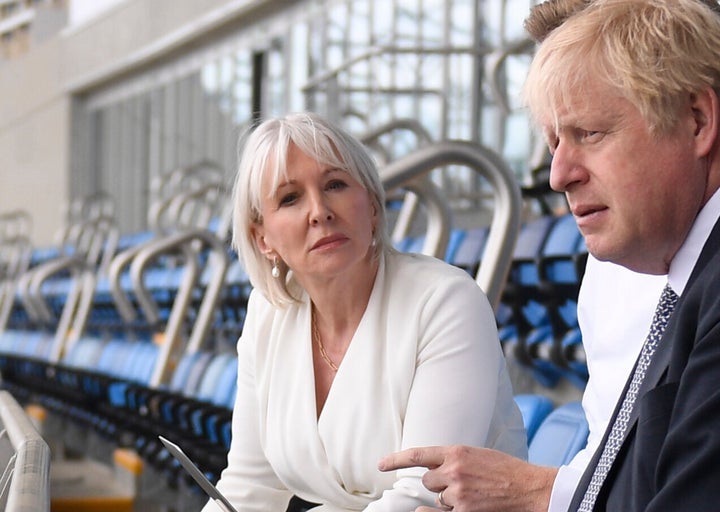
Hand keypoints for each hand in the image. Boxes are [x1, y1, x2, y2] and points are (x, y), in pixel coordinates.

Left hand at [378, 445, 557, 511]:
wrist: (529, 488)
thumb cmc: (505, 470)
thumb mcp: (477, 454)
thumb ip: (454, 458)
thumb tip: (432, 466)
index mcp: (456, 451)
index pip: (418, 454)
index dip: (396, 459)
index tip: (381, 465)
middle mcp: (453, 471)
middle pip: (428, 480)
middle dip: (439, 483)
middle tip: (460, 483)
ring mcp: (458, 493)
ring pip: (438, 498)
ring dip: (449, 498)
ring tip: (474, 494)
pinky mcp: (464, 511)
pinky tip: (432, 509)